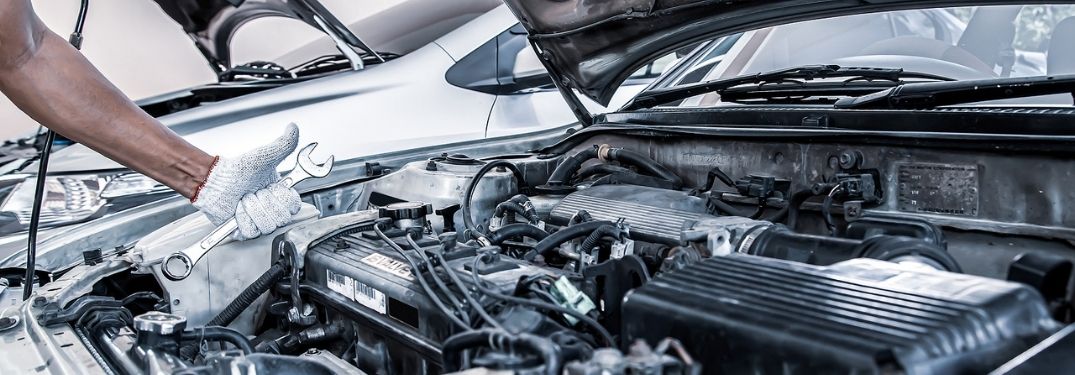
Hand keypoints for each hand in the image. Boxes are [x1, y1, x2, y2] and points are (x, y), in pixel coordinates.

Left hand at [192, 124, 302, 239]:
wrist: (215, 182)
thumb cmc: (238, 170)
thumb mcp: (264, 156)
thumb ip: (283, 144)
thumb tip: (293, 128)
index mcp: (281, 196)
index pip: (294, 206)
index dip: (280, 197)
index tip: (270, 186)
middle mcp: (273, 211)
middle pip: (281, 217)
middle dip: (263, 201)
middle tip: (254, 192)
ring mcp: (260, 223)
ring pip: (266, 224)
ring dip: (251, 208)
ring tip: (244, 199)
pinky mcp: (245, 232)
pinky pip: (251, 230)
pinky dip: (241, 218)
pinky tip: (237, 209)